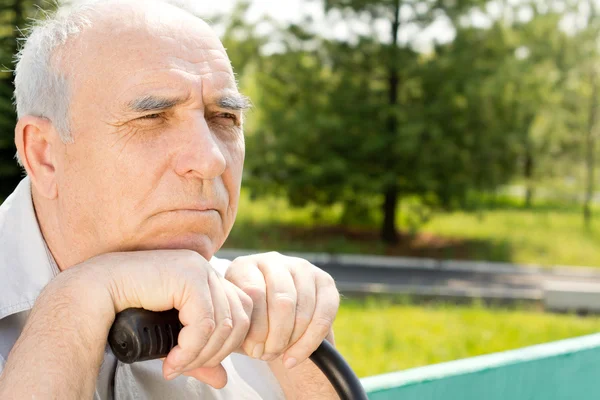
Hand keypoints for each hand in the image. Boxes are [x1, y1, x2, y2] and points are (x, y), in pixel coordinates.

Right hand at [71, 250, 252, 387]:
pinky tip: (170, 361)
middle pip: (240, 318)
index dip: (228, 344)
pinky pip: (204, 322)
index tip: (200, 363)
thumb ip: (198, 355)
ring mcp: (199, 269)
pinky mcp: (188, 275)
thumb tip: (223, 380)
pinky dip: (190, 349)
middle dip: (217, 352)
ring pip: (224, 323)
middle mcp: (207, 270)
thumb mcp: (171, 339)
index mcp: (208, 279)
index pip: (243, 313)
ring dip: (201, 354)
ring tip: (175, 366)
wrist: (94, 294)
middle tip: (185, 367)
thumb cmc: (130, 314)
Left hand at [224, 252, 339, 368]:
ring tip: (279, 354)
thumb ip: (239, 330)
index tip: (253, 351)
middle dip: (277, 336)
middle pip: (282, 301)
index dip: (256, 327)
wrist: (272, 320)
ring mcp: (302, 268)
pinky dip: (310, 342)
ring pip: (304, 309)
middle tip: (268, 355)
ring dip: (292, 340)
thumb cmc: (248, 322)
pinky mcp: (325, 281)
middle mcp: (274, 261)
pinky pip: (324, 315)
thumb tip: (254, 345)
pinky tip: (295, 356)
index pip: (254, 293)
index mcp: (245, 266)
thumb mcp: (236, 323)